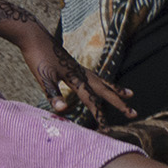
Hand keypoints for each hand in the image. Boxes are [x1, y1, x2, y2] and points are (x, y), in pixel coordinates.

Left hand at [9, 30, 134, 122]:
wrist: (34, 36)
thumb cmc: (37, 56)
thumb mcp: (43, 77)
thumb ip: (53, 94)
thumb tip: (62, 110)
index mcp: (76, 78)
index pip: (91, 101)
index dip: (99, 117)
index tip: (106, 131)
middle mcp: (81, 73)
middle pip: (105, 91)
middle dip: (119, 103)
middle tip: (133, 113)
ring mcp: (79, 68)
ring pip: (102, 82)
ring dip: (115, 90)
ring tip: (130, 94)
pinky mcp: (74, 66)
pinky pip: (94, 78)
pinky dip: (102, 83)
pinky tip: (101, 85)